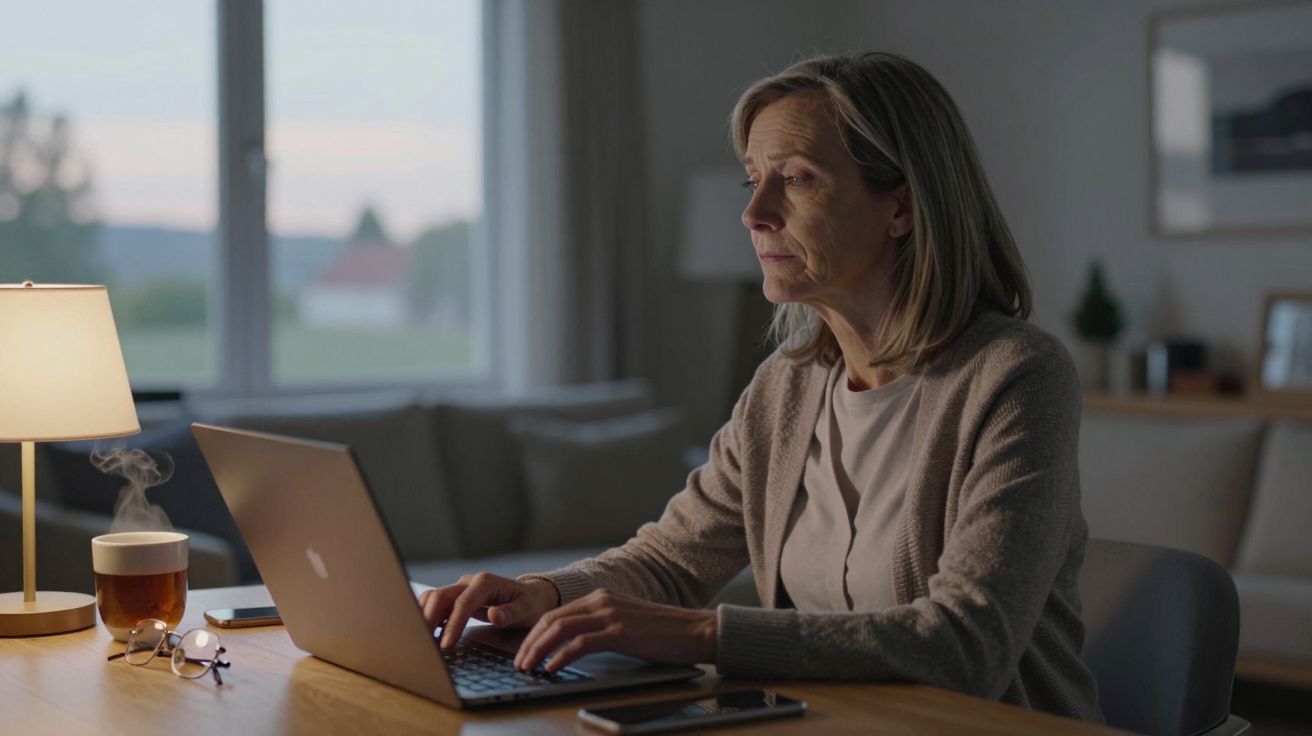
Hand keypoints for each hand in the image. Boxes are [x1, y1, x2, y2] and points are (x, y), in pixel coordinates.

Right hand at [418, 573, 560, 647]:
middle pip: (440, 596)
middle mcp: (470, 582)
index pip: (462, 603)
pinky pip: (436, 604)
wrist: (532, 595)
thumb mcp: (528, 610)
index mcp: (486, 582)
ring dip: (424, 616)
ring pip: (433, 597)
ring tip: (422, 640)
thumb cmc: (530, 603)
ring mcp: (461, 588)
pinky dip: (428, 616)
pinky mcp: (457, 597)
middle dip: (429, 619)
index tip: (446, 644)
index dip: (452, 624)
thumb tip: (494, 616)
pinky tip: (428, 633)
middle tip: (424, 644)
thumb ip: (510, 613)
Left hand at [513, 588, 716, 672]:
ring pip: (560, 629)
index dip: (534, 632)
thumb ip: (601, 626)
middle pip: (552, 619)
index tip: (523, 650)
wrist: (696, 630)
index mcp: (601, 597)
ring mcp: (611, 615)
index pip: (556, 613)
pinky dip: (561, 656)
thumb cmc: (664, 632)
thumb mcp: (626, 622)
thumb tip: (573, 646)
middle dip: (529, 642)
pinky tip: (552, 668)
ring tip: (527, 667)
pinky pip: (581, 644)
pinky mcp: (620, 632)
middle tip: (518, 661)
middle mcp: (602, 601)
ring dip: (538, 649)